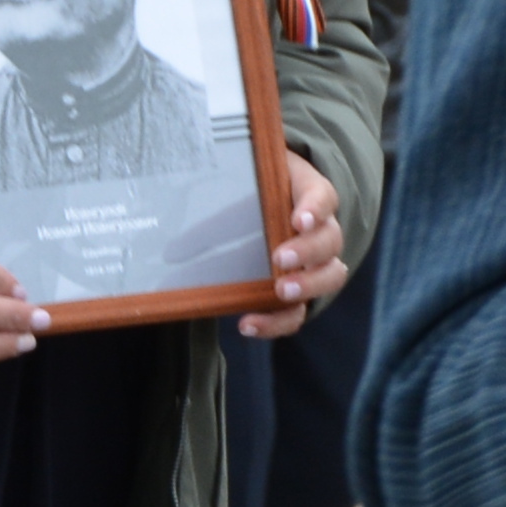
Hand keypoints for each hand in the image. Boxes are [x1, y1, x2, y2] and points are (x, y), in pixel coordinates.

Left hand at [236, 154, 348, 338]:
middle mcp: (320, 230)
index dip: (315, 209)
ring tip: (280, 292)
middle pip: (331, 241)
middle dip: (309, 252)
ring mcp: (315, 263)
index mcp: (309, 196)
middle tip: (281, 259)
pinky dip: (277, 322)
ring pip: (330, 276)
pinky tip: (248, 323)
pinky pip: (299, 312)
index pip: (322, 197)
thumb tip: (174, 245)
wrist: (268, 207)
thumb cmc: (259, 191)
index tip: (298, 219)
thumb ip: (222, 199)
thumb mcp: (246, 183)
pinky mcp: (299, 291)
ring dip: (307, 286)